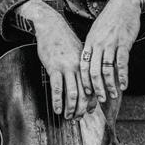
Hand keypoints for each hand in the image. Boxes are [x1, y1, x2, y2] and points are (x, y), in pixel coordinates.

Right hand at [16, 0, 95, 119]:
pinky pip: (57, 88)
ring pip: (72, 93)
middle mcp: (79, 67)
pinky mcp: (54, 67)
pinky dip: (58, 101)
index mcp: (86, 64)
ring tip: (68, 117)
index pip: (92, 87)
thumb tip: (84, 82)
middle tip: (78, 118)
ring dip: (71, 108)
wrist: (51, 25)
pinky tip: (57, 110)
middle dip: (82, 109)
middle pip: (84, 93)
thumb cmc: (63, 41)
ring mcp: (67, 67)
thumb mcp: (77, 53)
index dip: (92, 101)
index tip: (90, 112)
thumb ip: (81, 67)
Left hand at [80, 0, 140, 102]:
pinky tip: (124, 85)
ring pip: (107, 69)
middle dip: (96, 88)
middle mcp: (98, 45)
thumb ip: (93, 48)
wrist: (123, 3)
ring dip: (110, 85)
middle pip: (93, 71)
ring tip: (114, 95)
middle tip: (100, 100)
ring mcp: (110, 44)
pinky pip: (121, 63)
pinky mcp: (123, 43)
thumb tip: (91, 65)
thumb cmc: (110, 20)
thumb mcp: (96, 33)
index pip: (83, 66)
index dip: (84, 82)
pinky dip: (123, 76)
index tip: (87, 94)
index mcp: (89, 43)